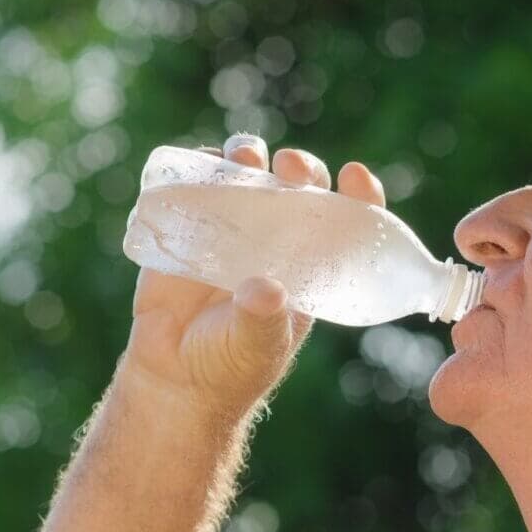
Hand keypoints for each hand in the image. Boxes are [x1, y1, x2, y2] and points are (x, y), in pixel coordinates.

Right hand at [120, 134, 387, 419]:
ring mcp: (234, 229)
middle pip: (300, 188)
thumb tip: (266, 290)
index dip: (358, 196)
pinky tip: (203, 160)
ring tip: (245, 155)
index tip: (355, 175)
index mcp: (311, 268)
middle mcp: (278, 241)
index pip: (346, 223)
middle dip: (302, 169)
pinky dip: (201, 165)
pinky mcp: (190, 226)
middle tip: (290, 167)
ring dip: (251, 156)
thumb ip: (262, 320)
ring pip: (250, 176)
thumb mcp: (255, 347)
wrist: (174, 375)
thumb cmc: (230, 366)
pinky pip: (197, 185)